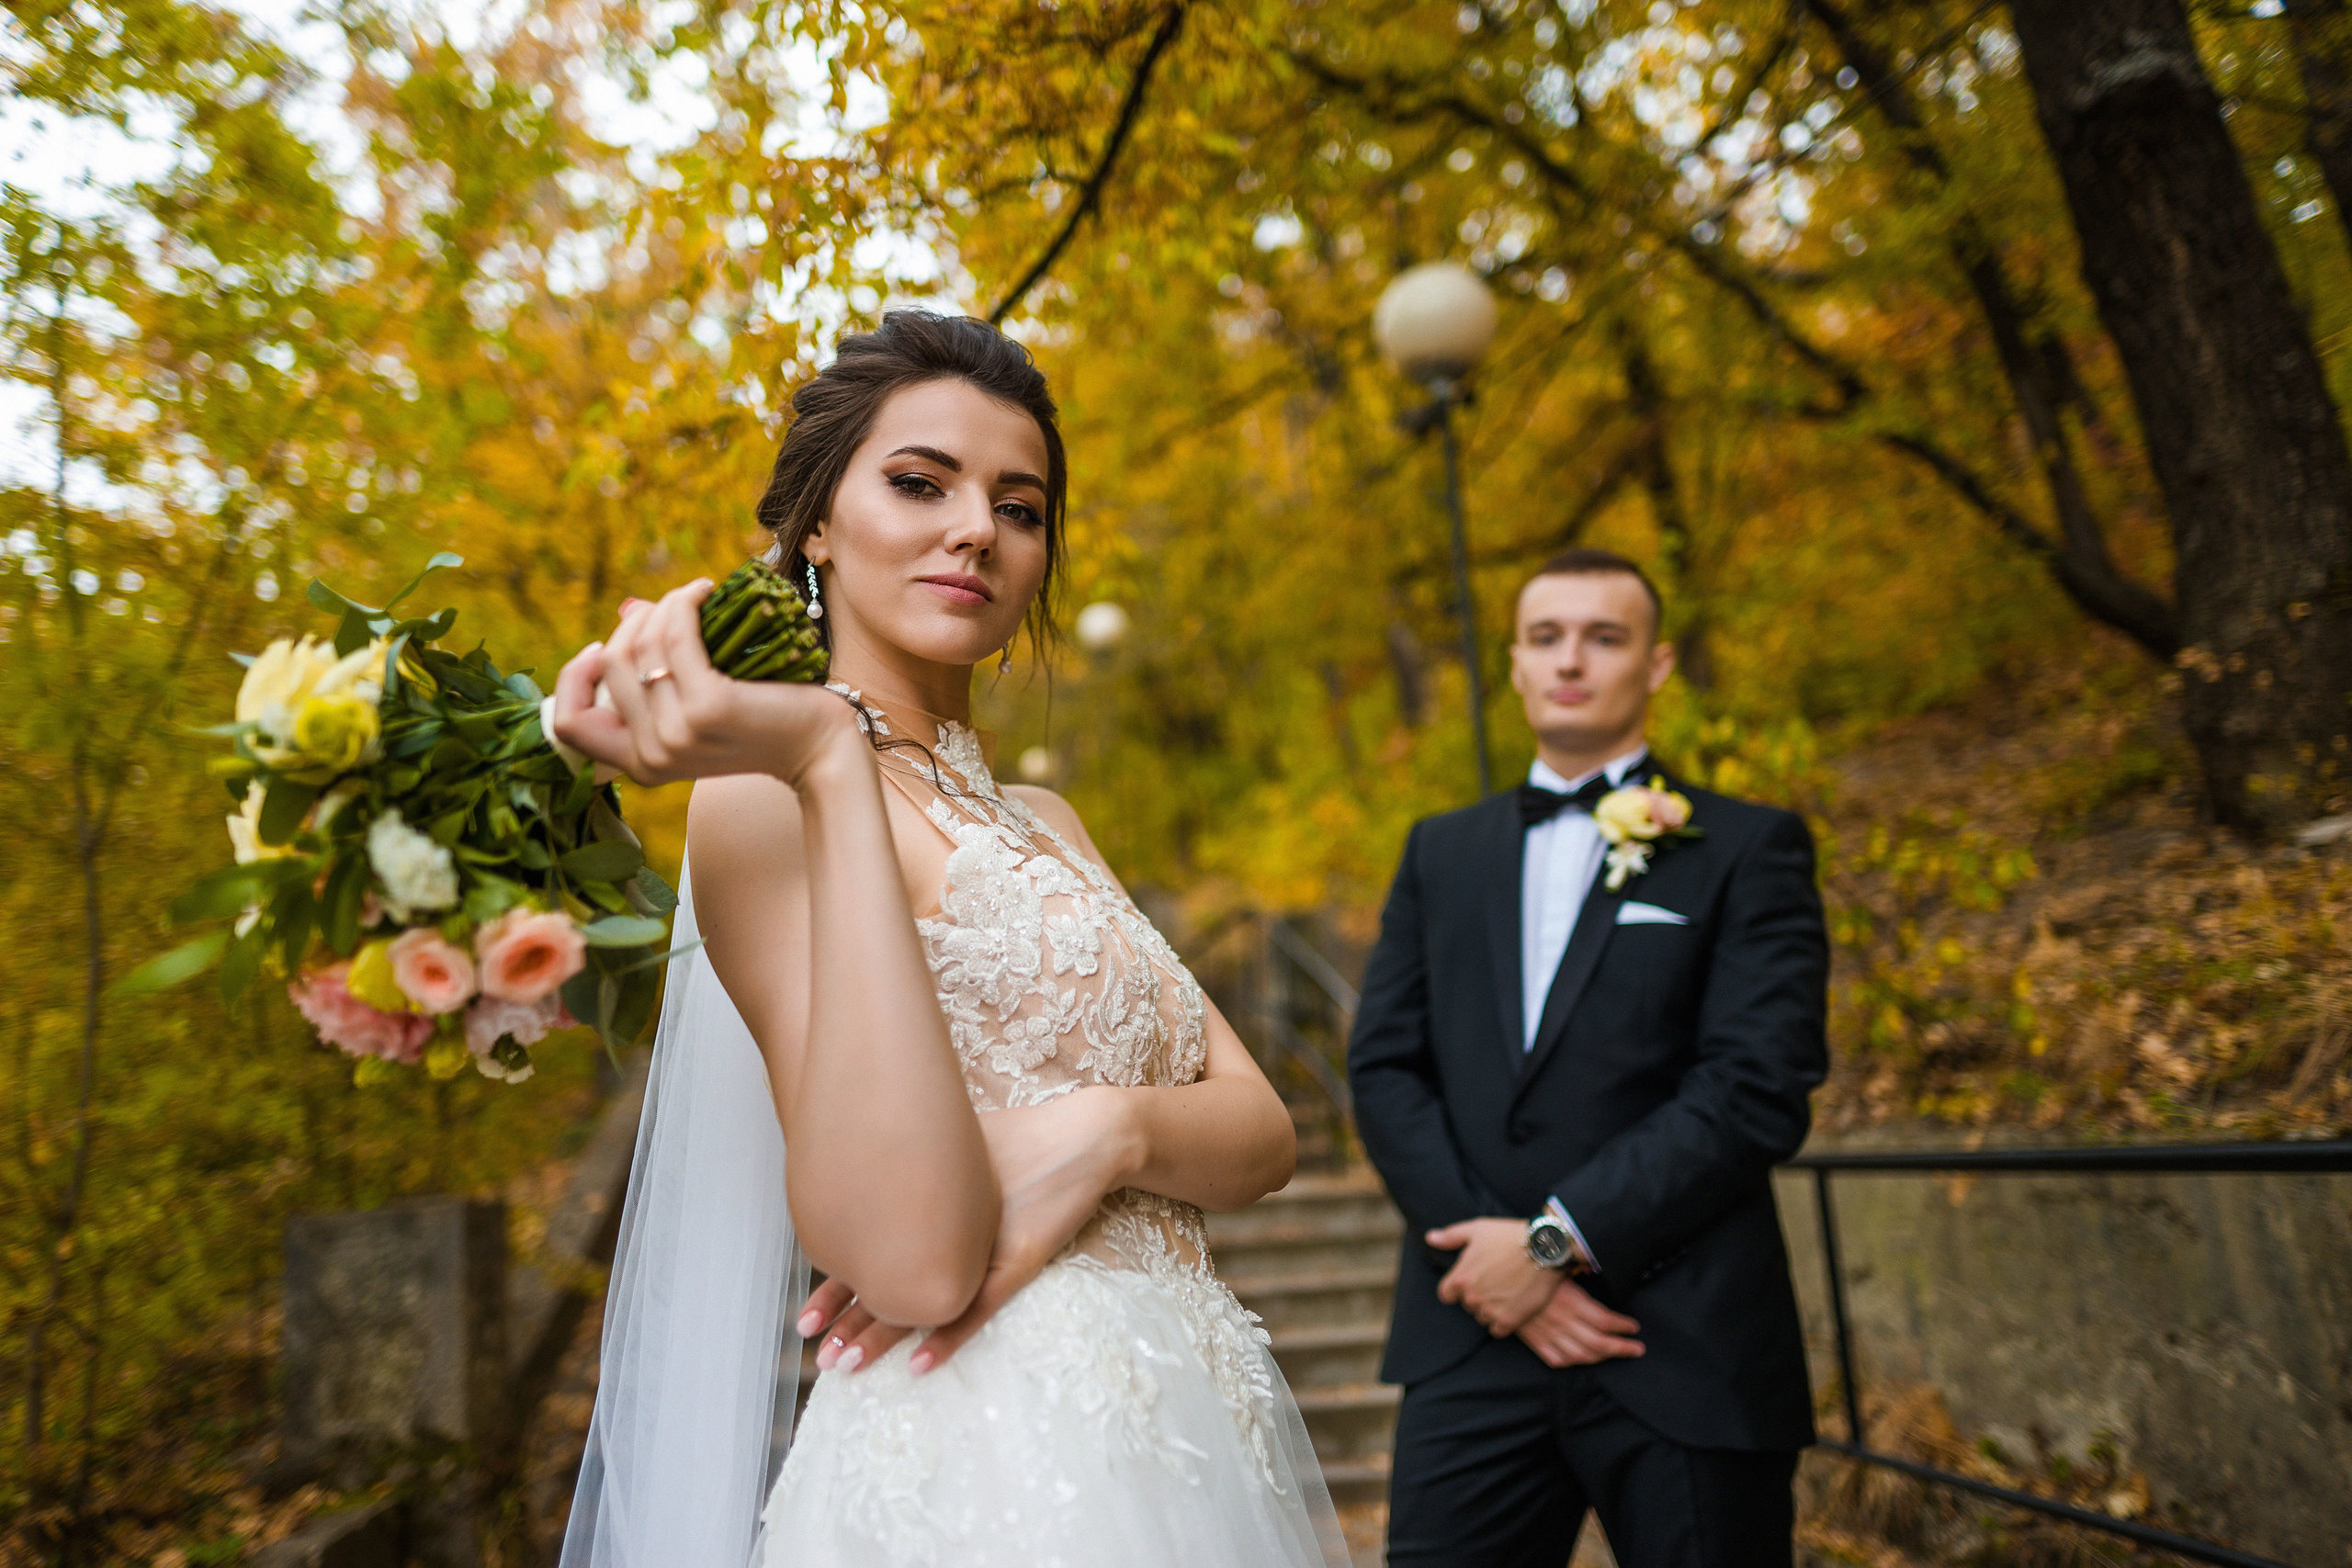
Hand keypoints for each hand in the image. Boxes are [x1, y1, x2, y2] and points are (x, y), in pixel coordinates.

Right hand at [549, 581, 858, 789]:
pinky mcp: (707, 707)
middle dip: (636, 623)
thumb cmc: (762, 722)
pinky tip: (705, 590)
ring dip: (664, 605)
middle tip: (674, 608)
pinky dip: (684, 602)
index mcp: (638, 764)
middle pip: (609, 666)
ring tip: (695, 596)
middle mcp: (650, 755)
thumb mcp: (697, 703)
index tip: (602, 647)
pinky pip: (675, 636)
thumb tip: (628, 611)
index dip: (574, 678)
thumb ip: (657, 670)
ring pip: (640, 645)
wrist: (819, 750)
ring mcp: (676, 734)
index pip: (567, 723)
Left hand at [794, 1089, 1139, 1374]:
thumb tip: (868, 1181)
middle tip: (816, 1357)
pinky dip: (946, 1337)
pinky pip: (977, 1309)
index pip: (869, 1252)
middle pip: (886, 1282)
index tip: (805, 1319)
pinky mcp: (1017, 1263)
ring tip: (845, 1366)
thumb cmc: (1022, 1138)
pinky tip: (919, 1366)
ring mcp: (981, 1250)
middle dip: (847, 1324)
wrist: (1084, 1137)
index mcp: (924, 1202)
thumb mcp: (957, 1151)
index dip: (834, 1289)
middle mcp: (945, 1228)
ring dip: (880, 1337)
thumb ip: (916, 1173)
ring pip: (921, 1301)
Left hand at [1427, 1217, 1563, 1337]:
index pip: (1447, 1295)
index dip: (1457, 1289)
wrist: (1544, 1249)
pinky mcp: (1509, 1320)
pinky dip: (1504, 1321)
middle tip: (1497, 1281)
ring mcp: (1490, 1310)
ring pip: (1483, 1317)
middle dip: (1479, 1296)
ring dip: (1492, 1309)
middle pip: (1468, 1305)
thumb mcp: (1477, 1229)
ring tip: (1508, 1291)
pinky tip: (1514, 1306)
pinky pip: (1498, 1330)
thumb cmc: (1509, 1236)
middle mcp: (1472, 1297)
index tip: (1471, 1281)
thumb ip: (1451, 1236)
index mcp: (1461, 1277)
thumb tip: (1430, 1238)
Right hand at [1515, 1275, 1644, 1367]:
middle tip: (1637, 1349)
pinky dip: (1571, 1361)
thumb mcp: (1558, 1262)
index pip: (1605, 1321)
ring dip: (1602, 1357)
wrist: (1494, 1277)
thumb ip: (1578, 1264)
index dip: (1622, 1326)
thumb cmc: (1529, 1266)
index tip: (1634, 1327)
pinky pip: (1556, 1358)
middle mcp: (1562, 1321)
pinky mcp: (1534, 1339)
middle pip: (1599, 1343)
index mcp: (1571, 1301)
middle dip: (1622, 1348)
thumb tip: (1593, 1262)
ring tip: (1615, 1354)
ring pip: (1581, 1354)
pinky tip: (1580, 1358)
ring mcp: (1547, 1333)